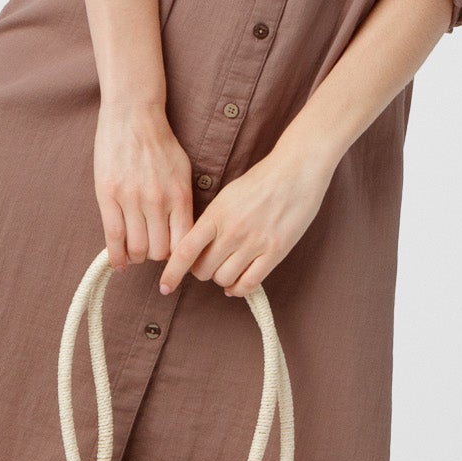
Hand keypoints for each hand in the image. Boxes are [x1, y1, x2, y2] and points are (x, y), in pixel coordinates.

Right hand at [93, 101, 193, 269]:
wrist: (133, 114)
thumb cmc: (159, 142)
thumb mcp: (183, 171)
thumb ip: (183, 202)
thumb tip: (182, 233)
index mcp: (180, 195)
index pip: (184, 243)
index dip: (178, 256)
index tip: (173, 257)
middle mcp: (157, 200)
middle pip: (159, 251)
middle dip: (156, 256)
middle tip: (151, 251)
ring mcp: (131, 199)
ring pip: (136, 248)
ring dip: (136, 256)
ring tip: (134, 252)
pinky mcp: (108, 195)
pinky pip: (113, 237)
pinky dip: (116, 257)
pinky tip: (119, 264)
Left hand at [158, 145, 333, 297]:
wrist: (296, 171)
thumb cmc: (261, 181)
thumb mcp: (227, 196)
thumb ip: (211, 221)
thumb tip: (196, 247)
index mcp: (216, 214)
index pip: (185, 250)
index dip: (172, 272)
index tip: (165, 286)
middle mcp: (232, 231)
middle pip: (203, 270)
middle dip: (202, 272)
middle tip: (209, 265)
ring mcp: (254, 243)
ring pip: (225, 280)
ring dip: (222, 280)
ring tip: (228, 270)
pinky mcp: (275, 251)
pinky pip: (250, 283)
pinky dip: (240, 289)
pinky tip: (239, 284)